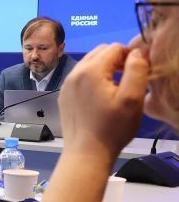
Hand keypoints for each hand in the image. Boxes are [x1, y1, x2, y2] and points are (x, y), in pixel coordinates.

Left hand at [59, 44, 147, 162]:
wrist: (87, 153)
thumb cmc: (112, 128)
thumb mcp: (132, 98)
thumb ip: (136, 70)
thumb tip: (137, 52)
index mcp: (90, 70)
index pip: (115, 48)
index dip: (130, 56)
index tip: (137, 72)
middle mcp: (74, 73)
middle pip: (100, 52)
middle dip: (117, 60)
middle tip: (128, 79)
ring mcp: (66, 84)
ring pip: (89, 64)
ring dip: (105, 69)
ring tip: (117, 88)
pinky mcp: (64, 96)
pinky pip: (81, 77)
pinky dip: (93, 80)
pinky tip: (102, 97)